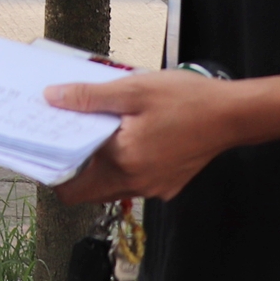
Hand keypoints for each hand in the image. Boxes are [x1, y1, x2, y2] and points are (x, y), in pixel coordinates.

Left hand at [45, 70, 247, 202]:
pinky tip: (128, 135)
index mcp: (122, 161)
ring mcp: (154, 188)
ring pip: (111, 186)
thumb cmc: (185, 99)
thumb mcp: (132, 89)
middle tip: (70, 135)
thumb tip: (52, 99)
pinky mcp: (167, 185)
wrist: (231, 115)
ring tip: (99, 130)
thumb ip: (89, 97)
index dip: (55, 169)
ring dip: (100, 164)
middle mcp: (136, 183)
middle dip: (75, 168)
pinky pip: (133, 181)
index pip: (73, 186)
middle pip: (89, 191)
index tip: (48, 147)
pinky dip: (123, 164)